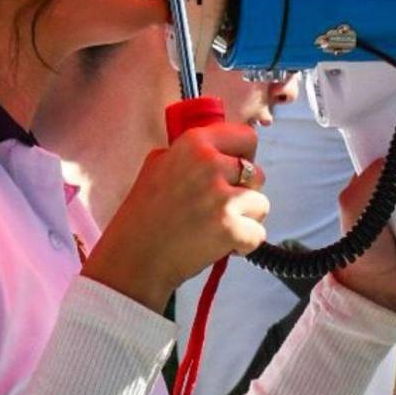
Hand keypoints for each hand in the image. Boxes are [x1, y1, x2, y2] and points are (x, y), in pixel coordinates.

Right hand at [86, 120, 267, 308]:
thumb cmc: (143, 214)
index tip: (233, 173)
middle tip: (221, 207)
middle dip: (245, 192)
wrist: (134, 257)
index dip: (244, 157)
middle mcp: (209, 165)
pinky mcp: (230, 228)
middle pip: (257, 173)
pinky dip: (244, 244)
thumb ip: (189, 154)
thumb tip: (218, 150)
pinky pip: (258, 233)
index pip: (246, 137)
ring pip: (261, 204)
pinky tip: (220, 246)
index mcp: (193, 144)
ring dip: (246, 219)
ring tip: (219, 228)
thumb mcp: (157, 165)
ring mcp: (221, 198)